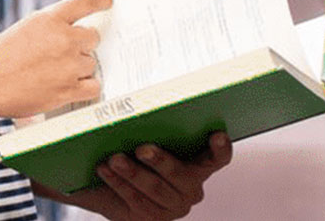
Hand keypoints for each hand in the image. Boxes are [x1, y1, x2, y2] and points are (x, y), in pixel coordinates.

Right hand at [0, 0, 110, 118]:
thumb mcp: (21, 30)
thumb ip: (48, 29)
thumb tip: (71, 36)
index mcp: (48, 19)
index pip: (84, 2)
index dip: (100, 0)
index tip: (108, 0)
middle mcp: (63, 39)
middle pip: (93, 37)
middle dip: (82, 44)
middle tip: (63, 53)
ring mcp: (69, 65)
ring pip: (91, 63)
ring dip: (78, 68)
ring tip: (53, 74)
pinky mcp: (70, 89)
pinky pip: (93, 86)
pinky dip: (83, 87)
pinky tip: (66, 87)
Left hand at [75, 133, 232, 219]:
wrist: (109, 190)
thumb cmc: (132, 158)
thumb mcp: (141, 142)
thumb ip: (147, 130)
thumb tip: (129, 112)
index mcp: (196, 165)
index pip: (216, 158)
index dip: (220, 148)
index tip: (217, 134)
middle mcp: (190, 188)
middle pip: (179, 174)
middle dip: (160, 160)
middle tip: (142, 149)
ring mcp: (173, 206)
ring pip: (155, 188)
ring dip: (133, 173)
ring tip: (114, 159)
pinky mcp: (153, 218)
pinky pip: (136, 200)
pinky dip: (119, 183)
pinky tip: (104, 170)